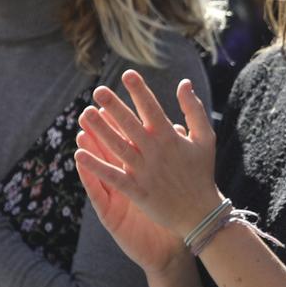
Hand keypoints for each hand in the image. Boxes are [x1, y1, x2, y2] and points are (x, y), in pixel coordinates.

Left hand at [73, 71, 220, 238]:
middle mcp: (155, 152)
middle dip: (114, 106)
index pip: (151, 108)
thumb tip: (184, 83)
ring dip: (100, 130)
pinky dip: (96, 166)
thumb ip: (194, 110)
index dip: (139, 90)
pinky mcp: (137, 191)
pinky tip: (80, 154)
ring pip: (118, 147)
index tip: (126, 74)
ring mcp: (145, 172)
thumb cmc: (202, 173)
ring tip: (85, 114)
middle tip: (98, 90)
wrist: (201, 213)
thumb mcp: (206, 138)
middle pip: (130, 125)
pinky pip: (113, 176)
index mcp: (170, 137)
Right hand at [76, 119, 188, 274]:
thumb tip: (179, 126)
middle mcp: (127, 178)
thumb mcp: (179, 176)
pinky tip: (81, 160)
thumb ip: (177, 151)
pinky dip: (90, 176)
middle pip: (111, 151)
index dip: (120, 122)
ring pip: (101, 168)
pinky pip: (99, 192)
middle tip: (89, 109)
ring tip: (81, 130)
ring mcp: (118, 195)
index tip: (112, 102)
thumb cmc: (176, 209)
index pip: (129, 141)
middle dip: (100, 131)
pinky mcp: (112, 213)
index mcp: (142, 168)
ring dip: (91, 150)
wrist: (177, 243)